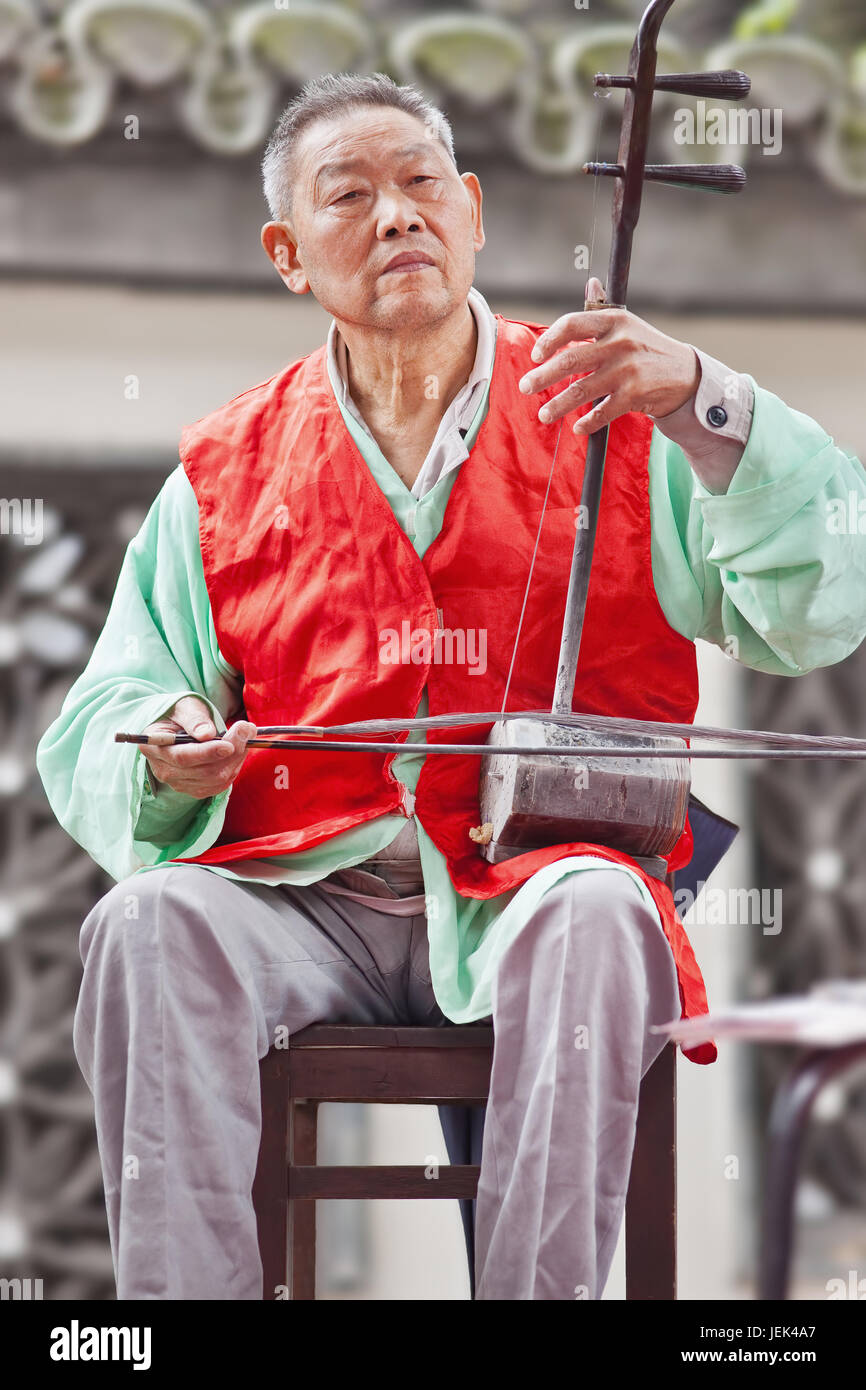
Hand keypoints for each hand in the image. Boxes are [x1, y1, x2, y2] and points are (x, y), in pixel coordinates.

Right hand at [140, 695, 256, 798]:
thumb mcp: (184, 707)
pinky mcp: (194, 788)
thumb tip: (207, 733)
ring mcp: (178, 782)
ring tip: (245, 735)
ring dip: (236, 759)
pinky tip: (238, 752)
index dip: (207, 753)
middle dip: (231, 752)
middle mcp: (163, 769)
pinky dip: (233, 769)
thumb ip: (195, 719)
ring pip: (215, 780)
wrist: (177, 726)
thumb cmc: (180, 714)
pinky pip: (219, 786)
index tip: (229, 745)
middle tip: (247, 729)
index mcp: (154, 746)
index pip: (182, 757)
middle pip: (203, 771)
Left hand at [517, 276, 700, 434]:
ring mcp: (627, 370)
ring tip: (543, 414)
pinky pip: (602, 412)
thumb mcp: (628, 323)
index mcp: (614, 321)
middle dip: (543, 376)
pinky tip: (577, 428)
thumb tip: (591, 282)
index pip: (572, 324)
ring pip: (582, 390)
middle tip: (525, 387)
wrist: (685, 374)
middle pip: (570, 361)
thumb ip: (603, 307)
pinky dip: (588, 422)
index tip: (536, 355)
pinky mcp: (634, 394)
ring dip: (559, 405)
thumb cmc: (647, 347)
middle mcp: (619, 343)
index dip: (549, 340)